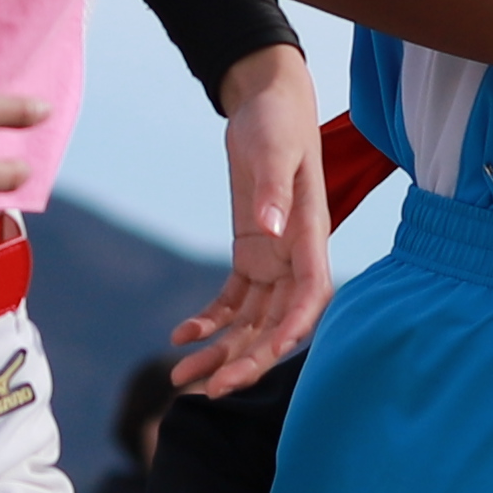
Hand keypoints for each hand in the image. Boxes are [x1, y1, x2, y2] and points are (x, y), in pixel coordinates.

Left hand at [170, 46, 336, 393]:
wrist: (267, 102)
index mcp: (311, 237)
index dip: (292, 332)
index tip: (264, 358)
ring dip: (222, 351)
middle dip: (248, 359)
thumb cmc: (278, 122)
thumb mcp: (272, 150)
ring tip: (182, 375)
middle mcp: (295, 258)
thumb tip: (269, 230)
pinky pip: (233, 301)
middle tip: (211, 390)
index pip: (310, 297)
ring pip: (252, 322)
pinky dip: (210, 321)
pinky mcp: (251, 254)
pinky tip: (181, 336)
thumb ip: (272, 191)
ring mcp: (274, 260)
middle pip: (278, 323)